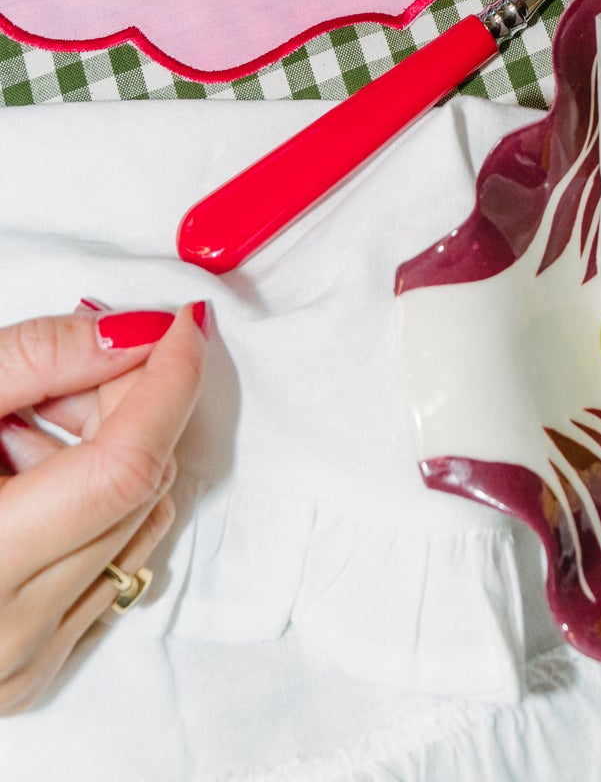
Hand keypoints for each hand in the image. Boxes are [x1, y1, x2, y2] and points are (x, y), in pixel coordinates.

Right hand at [0, 306, 207, 714]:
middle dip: (132, 410)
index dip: (167, 383)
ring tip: (33, 432)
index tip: (183, 324)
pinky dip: (97, 517)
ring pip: (134, 533)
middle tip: (82, 366)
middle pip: (137, 491)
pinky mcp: (27, 678)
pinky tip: (31, 488)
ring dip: (113, 463)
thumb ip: (34, 360)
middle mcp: (4, 632)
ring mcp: (20, 665)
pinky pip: (108, 578)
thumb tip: (131, 329)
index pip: (125, 465)